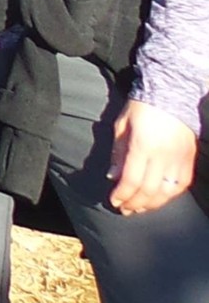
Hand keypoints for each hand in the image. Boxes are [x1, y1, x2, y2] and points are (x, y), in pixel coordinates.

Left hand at [108, 98, 197, 214]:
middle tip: (124, 209)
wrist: (171, 93)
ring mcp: (178, 159)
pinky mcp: (189, 160)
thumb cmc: (142, 107)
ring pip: (166, 192)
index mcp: (143, 145)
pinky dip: (169, 196)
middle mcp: (163, 155)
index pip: (132, 179)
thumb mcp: (122, 125)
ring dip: (151, 204)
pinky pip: (180, 185)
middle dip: (134, 203)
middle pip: (148, 190)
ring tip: (139, 208)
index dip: (122, 194)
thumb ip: (118, 153)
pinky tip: (158, 199)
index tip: (114, 200)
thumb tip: (113, 176)